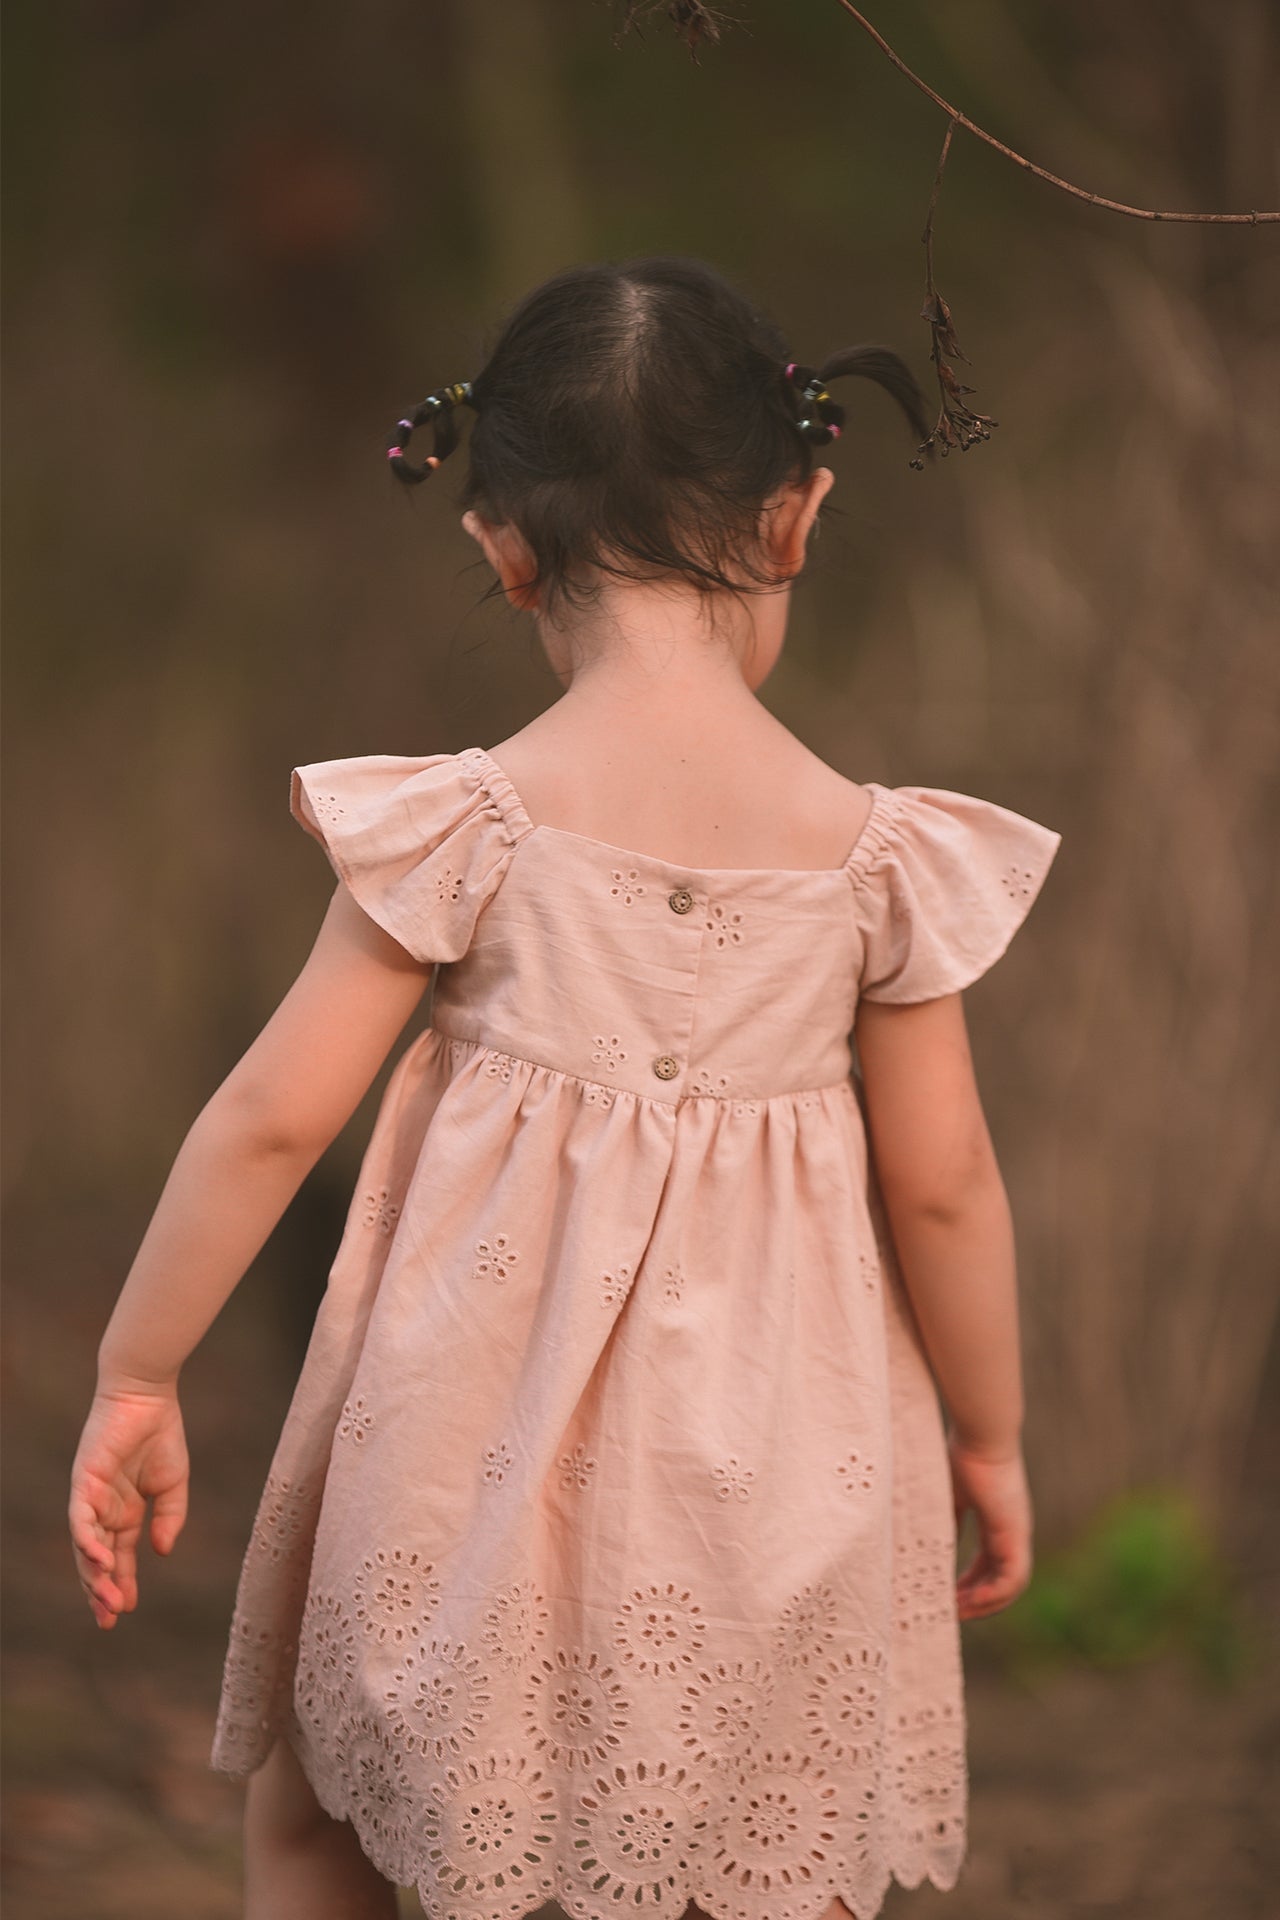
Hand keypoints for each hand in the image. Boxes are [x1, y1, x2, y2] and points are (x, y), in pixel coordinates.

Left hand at [68, 1384, 189, 1628]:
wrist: (148, 1396)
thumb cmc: (160, 1434)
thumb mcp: (173, 1484)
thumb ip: (170, 1518)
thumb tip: (161, 1552)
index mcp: (124, 1512)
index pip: (118, 1556)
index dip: (121, 1583)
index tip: (125, 1611)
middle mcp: (103, 1510)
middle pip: (96, 1559)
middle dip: (101, 1590)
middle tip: (109, 1620)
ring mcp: (90, 1498)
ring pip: (85, 1546)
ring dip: (94, 1575)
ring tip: (106, 1601)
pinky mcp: (84, 1482)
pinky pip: (81, 1520)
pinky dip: (88, 1542)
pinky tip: (100, 1562)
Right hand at [947, 1430, 1032, 1620]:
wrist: (981, 1435)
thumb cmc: (960, 1454)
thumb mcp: (947, 1495)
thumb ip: (944, 1521)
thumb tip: (924, 1546)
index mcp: (996, 1520)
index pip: (987, 1562)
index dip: (968, 1582)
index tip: (945, 1596)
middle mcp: (1011, 1531)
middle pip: (999, 1579)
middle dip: (975, 1600)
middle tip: (948, 1614)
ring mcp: (1017, 1534)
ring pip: (1009, 1585)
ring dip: (984, 1603)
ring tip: (957, 1615)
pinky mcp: (1016, 1535)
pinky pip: (1012, 1578)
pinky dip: (994, 1595)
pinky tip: (970, 1603)